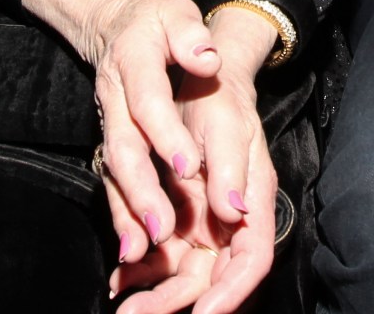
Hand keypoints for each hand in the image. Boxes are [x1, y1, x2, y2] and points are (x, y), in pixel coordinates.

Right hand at [84, 0, 223, 256]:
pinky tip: (132, 246)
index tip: (189, 165)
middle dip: (141, 189)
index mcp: (133, 61)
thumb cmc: (155, 20)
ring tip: (146, 247)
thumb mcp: (176, 12)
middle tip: (162, 227)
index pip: (148, 101)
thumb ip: (190, 36)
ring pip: (113, 169)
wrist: (113, 23)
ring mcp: (108, 120)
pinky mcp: (109, 138)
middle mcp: (114, 97)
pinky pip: (110, 178)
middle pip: (124, 146)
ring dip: (128, 209)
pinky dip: (119, 212)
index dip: (166, 134)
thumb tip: (208, 60)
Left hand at [110, 35, 277, 312]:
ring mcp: (205, 223)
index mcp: (253, 201)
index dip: (231, 292)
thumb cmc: (217, 99)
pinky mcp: (181, 218)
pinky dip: (143, 270)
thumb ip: (229, 171)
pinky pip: (164, 256)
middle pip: (214, 277)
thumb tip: (233, 213)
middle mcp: (231, 220)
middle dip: (179, 302)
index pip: (252, 259)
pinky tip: (120, 279)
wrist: (195, 82)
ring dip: (157, 294)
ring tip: (124, 307)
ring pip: (186, 274)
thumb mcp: (225, 126)